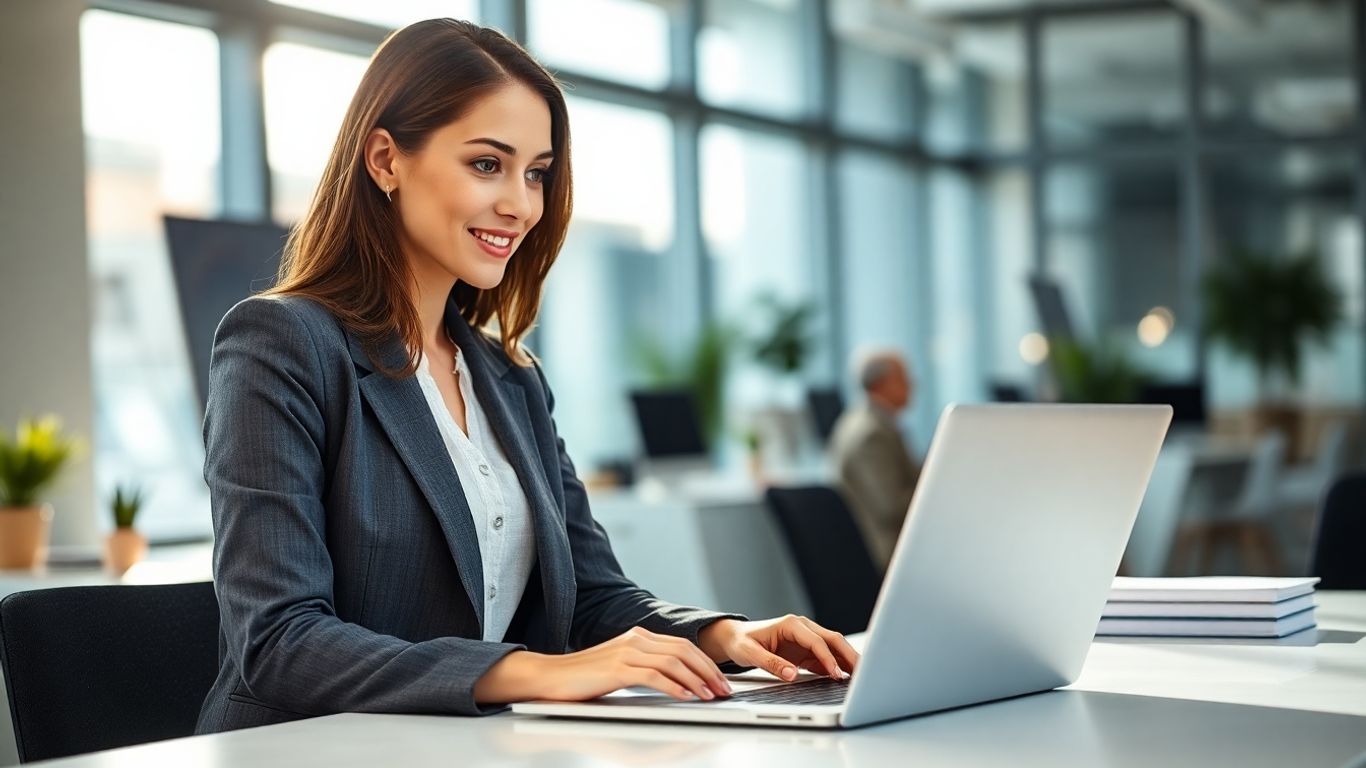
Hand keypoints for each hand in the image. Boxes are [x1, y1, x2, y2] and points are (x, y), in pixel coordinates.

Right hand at [474, 626, 733, 703]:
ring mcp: (626, 651)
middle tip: (724, 690)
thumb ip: (646, 668)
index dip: (705, 662)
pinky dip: (675, 687)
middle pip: (684, 650)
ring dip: (696, 680)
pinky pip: (654, 676)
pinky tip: (685, 698)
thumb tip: (677, 683)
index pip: (682, 645)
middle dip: (708, 671)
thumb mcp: (621, 668)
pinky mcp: (617, 668)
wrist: (550, 677)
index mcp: (638, 636)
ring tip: (710, 696)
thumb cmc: (584, 678)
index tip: (720, 680)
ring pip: (673, 662)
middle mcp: (635, 638)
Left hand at [697, 615, 858, 681]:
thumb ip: (771, 663)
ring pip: (834, 647)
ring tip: (861, 677)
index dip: (828, 658)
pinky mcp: (806, 650)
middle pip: (833, 639)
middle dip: (848, 655)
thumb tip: (791, 674)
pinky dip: (837, 666)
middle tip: (862, 673)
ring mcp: (806, 638)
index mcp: (791, 624)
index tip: (836, 675)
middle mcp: (802, 628)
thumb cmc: (741, 642)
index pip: (817, 641)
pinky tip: (846, 677)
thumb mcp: (750, 653)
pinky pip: (826, 657)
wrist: (735, 638)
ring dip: (847, 660)